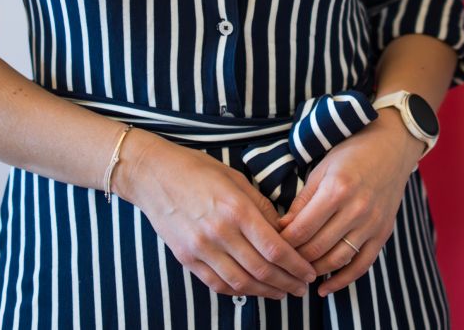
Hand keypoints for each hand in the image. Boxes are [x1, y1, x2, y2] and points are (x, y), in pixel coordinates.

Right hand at [116, 131, 316, 299]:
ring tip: (283, 293)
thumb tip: (283, 232)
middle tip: (302, 288)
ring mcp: (200, 249)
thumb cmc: (198, 170)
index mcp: (237, 210)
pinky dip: (238, 291)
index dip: (296, 265)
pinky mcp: (186, 258)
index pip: (275, 248)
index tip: (310, 272)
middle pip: (261, 270)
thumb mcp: (237, 179)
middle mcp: (219, 233)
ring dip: (266, 292)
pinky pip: (217, 283)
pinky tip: (253, 290)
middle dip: (287, 283)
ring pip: (240, 283)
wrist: (153, 175)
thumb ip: (261, 208)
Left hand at [278, 116, 424, 295]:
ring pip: (337, 259)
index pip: (301, 229)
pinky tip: (324, 289)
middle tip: (280, 262)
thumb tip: (282, 230)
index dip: (282, 242)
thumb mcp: (321, 170)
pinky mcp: (383, 233)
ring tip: (298, 273)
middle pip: (317, 247)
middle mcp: (356, 208)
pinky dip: (342, 281)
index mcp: (337, 189)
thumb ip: (302, 202)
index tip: (269, 247)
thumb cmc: (351, 154)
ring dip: (314, 271)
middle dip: (294, 258)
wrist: (391, 146)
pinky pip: (362, 265)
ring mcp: (372, 223)